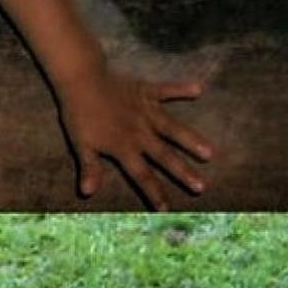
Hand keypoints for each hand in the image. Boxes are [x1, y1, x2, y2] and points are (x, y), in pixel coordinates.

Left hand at [54, 64, 212, 208]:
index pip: (141, 174)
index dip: (153, 192)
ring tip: (209, 152)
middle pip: (164, 156)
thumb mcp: (80, 144)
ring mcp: (145, 111)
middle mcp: (139, 132)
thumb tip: (88, 193)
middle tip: (202, 186)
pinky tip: (199, 88)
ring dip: (190, 140)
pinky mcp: (146, 91)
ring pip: (172, 128)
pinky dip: (181, 89)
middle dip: (183, 172)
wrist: (80, 79)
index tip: (166, 208)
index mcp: (123, 147)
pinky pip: (166, 90)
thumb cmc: (78, 114)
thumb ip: (89, 167)